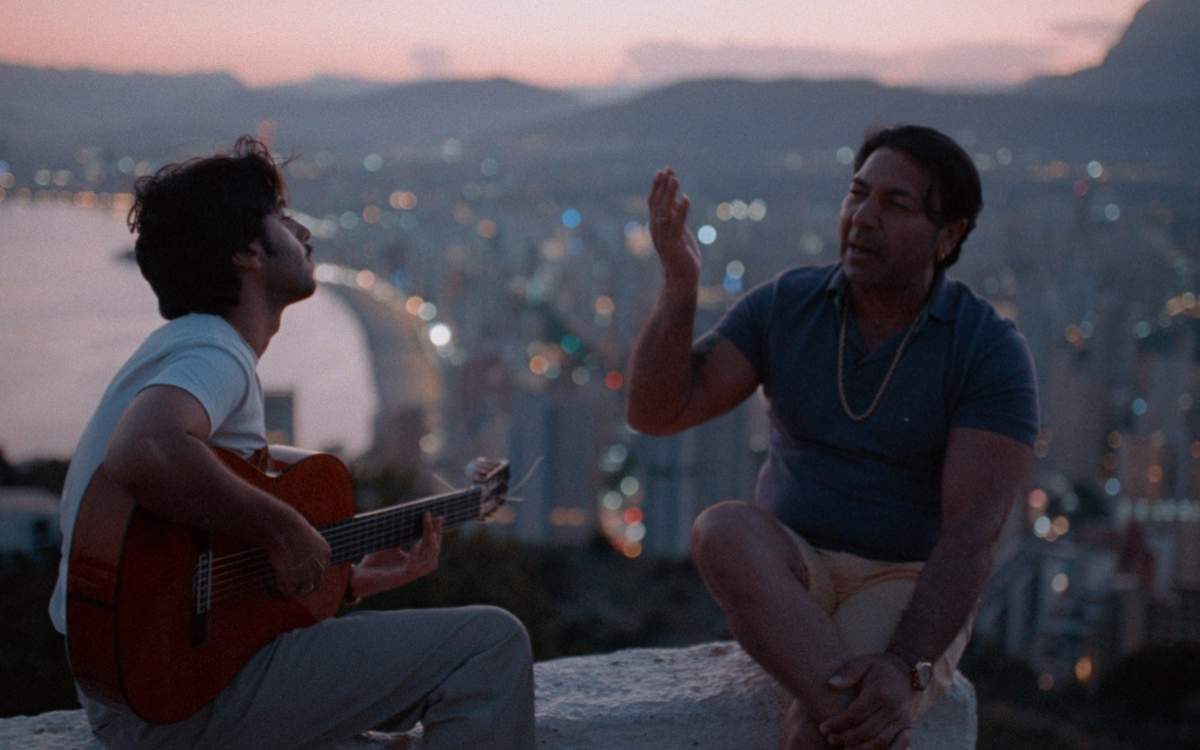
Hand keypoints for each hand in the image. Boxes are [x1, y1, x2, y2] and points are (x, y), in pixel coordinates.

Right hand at [265, 510, 330, 598]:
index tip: (297, 571)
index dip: (309, 573)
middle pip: (316, 584)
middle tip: (289, 582)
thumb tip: (292, 549)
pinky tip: (275, 576)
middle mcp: (321, 566)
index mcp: (325, 552)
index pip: (321, 570)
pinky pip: (290, 592)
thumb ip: (301, 545)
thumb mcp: (302, 535)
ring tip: (279, 579)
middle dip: (304, 585)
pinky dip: (282, 586)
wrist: (286, 529)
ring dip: (293, 588)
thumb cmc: (289, 527)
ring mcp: (310, 576)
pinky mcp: (297, 582)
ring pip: (305, 591)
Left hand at [350, 513, 443, 599]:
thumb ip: (399, 536)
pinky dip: (415, 558)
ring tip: (430, 533)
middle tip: (434, 519)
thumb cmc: (373, 562)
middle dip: (436, 535)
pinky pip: (411, 570)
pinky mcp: (397, 579)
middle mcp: (414, 569)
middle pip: (433, 553)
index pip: (430, 545)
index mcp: (414, 561)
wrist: (357, 577)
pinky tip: (414, 547)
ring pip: (429, 564)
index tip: (438, 516)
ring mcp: (407, 575)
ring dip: (431, 548)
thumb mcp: (388, 545)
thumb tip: (406, 516)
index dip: (436, 532)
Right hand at [648, 168, 700, 287]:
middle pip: (657, 204)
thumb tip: (677, 197)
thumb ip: (676, 215)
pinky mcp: (674, 245)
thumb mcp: (679, 231)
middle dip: (663, 186)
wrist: (681, 279)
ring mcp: (664, 238)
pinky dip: (681, 211)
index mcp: (656, 226)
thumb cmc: (681, 255)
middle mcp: (657, 230)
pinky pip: (677, 225)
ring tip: (675, 179)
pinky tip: (686, 198)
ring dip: (669, 195)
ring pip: (664, 212)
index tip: (664, 170)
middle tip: (668, 169)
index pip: (654, 202)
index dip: (658, 186)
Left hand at [819, 654, 915, 748]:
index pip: (855, 714)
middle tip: (830, 739)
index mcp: (880, 693)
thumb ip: (848, 672)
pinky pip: (898, 746)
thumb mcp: (864, 662)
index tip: (823, 728)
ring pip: (880, 742)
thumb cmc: (879, 667)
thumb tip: (831, 684)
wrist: (907, 671)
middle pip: (866, 731)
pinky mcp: (908, 727)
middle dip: (845, 738)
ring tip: (844, 749)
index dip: (838, 723)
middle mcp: (893, 709)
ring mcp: (902, 720)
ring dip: (861, 749)